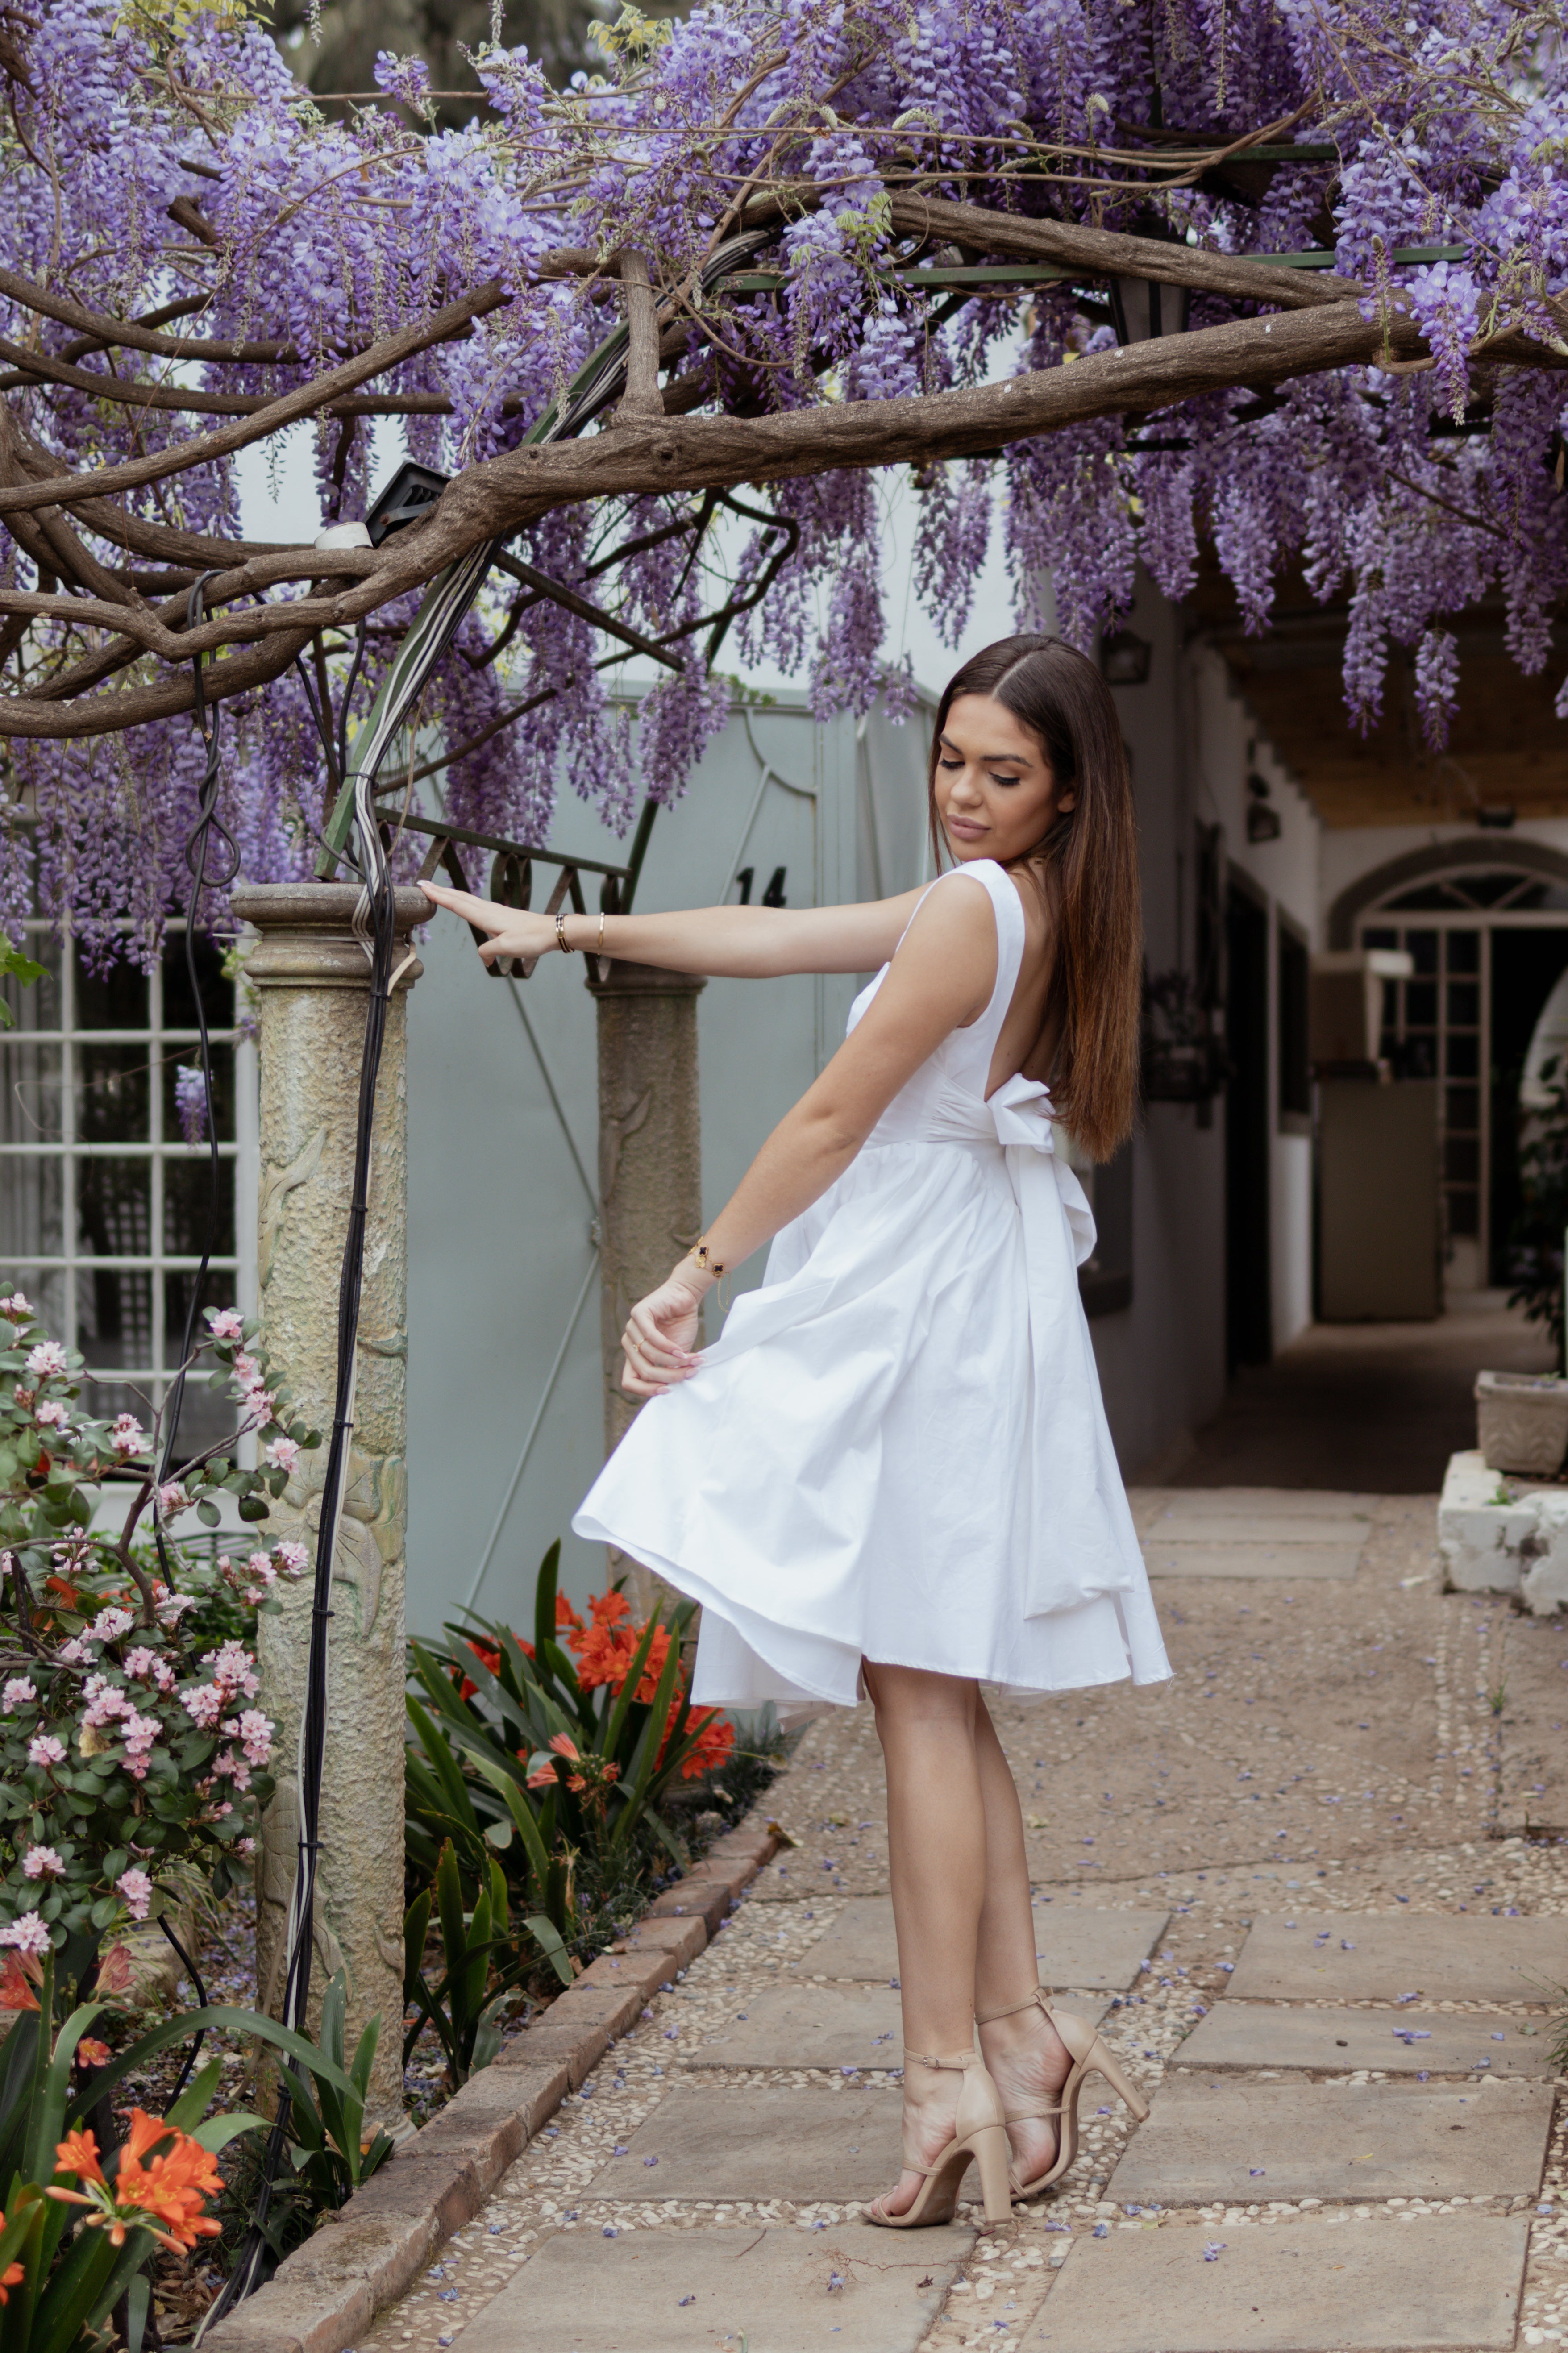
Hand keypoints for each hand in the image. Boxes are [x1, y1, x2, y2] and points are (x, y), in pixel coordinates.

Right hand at [418, 877, 561, 966]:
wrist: (551, 931)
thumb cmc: (531, 938)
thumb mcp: (506, 948)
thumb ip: (488, 951)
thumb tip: (483, 958)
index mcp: (486, 916)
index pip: (457, 904)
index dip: (439, 896)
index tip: (423, 886)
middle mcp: (489, 910)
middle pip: (460, 898)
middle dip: (441, 891)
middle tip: (424, 883)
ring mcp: (496, 912)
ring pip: (469, 900)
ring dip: (453, 895)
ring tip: (441, 892)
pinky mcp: (503, 916)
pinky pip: (478, 906)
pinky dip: (466, 903)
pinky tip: (468, 907)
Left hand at [620, 1263, 709, 1395]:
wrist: (686, 1298)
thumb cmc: (680, 1326)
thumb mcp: (676, 1356)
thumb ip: (670, 1371)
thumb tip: (672, 1390)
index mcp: (634, 1356)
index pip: (629, 1381)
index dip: (646, 1390)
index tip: (668, 1391)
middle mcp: (629, 1344)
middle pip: (642, 1371)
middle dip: (668, 1376)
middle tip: (688, 1373)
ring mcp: (631, 1329)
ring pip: (648, 1356)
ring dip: (673, 1361)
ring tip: (690, 1360)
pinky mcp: (638, 1314)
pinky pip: (651, 1338)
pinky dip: (668, 1347)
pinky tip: (681, 1350)